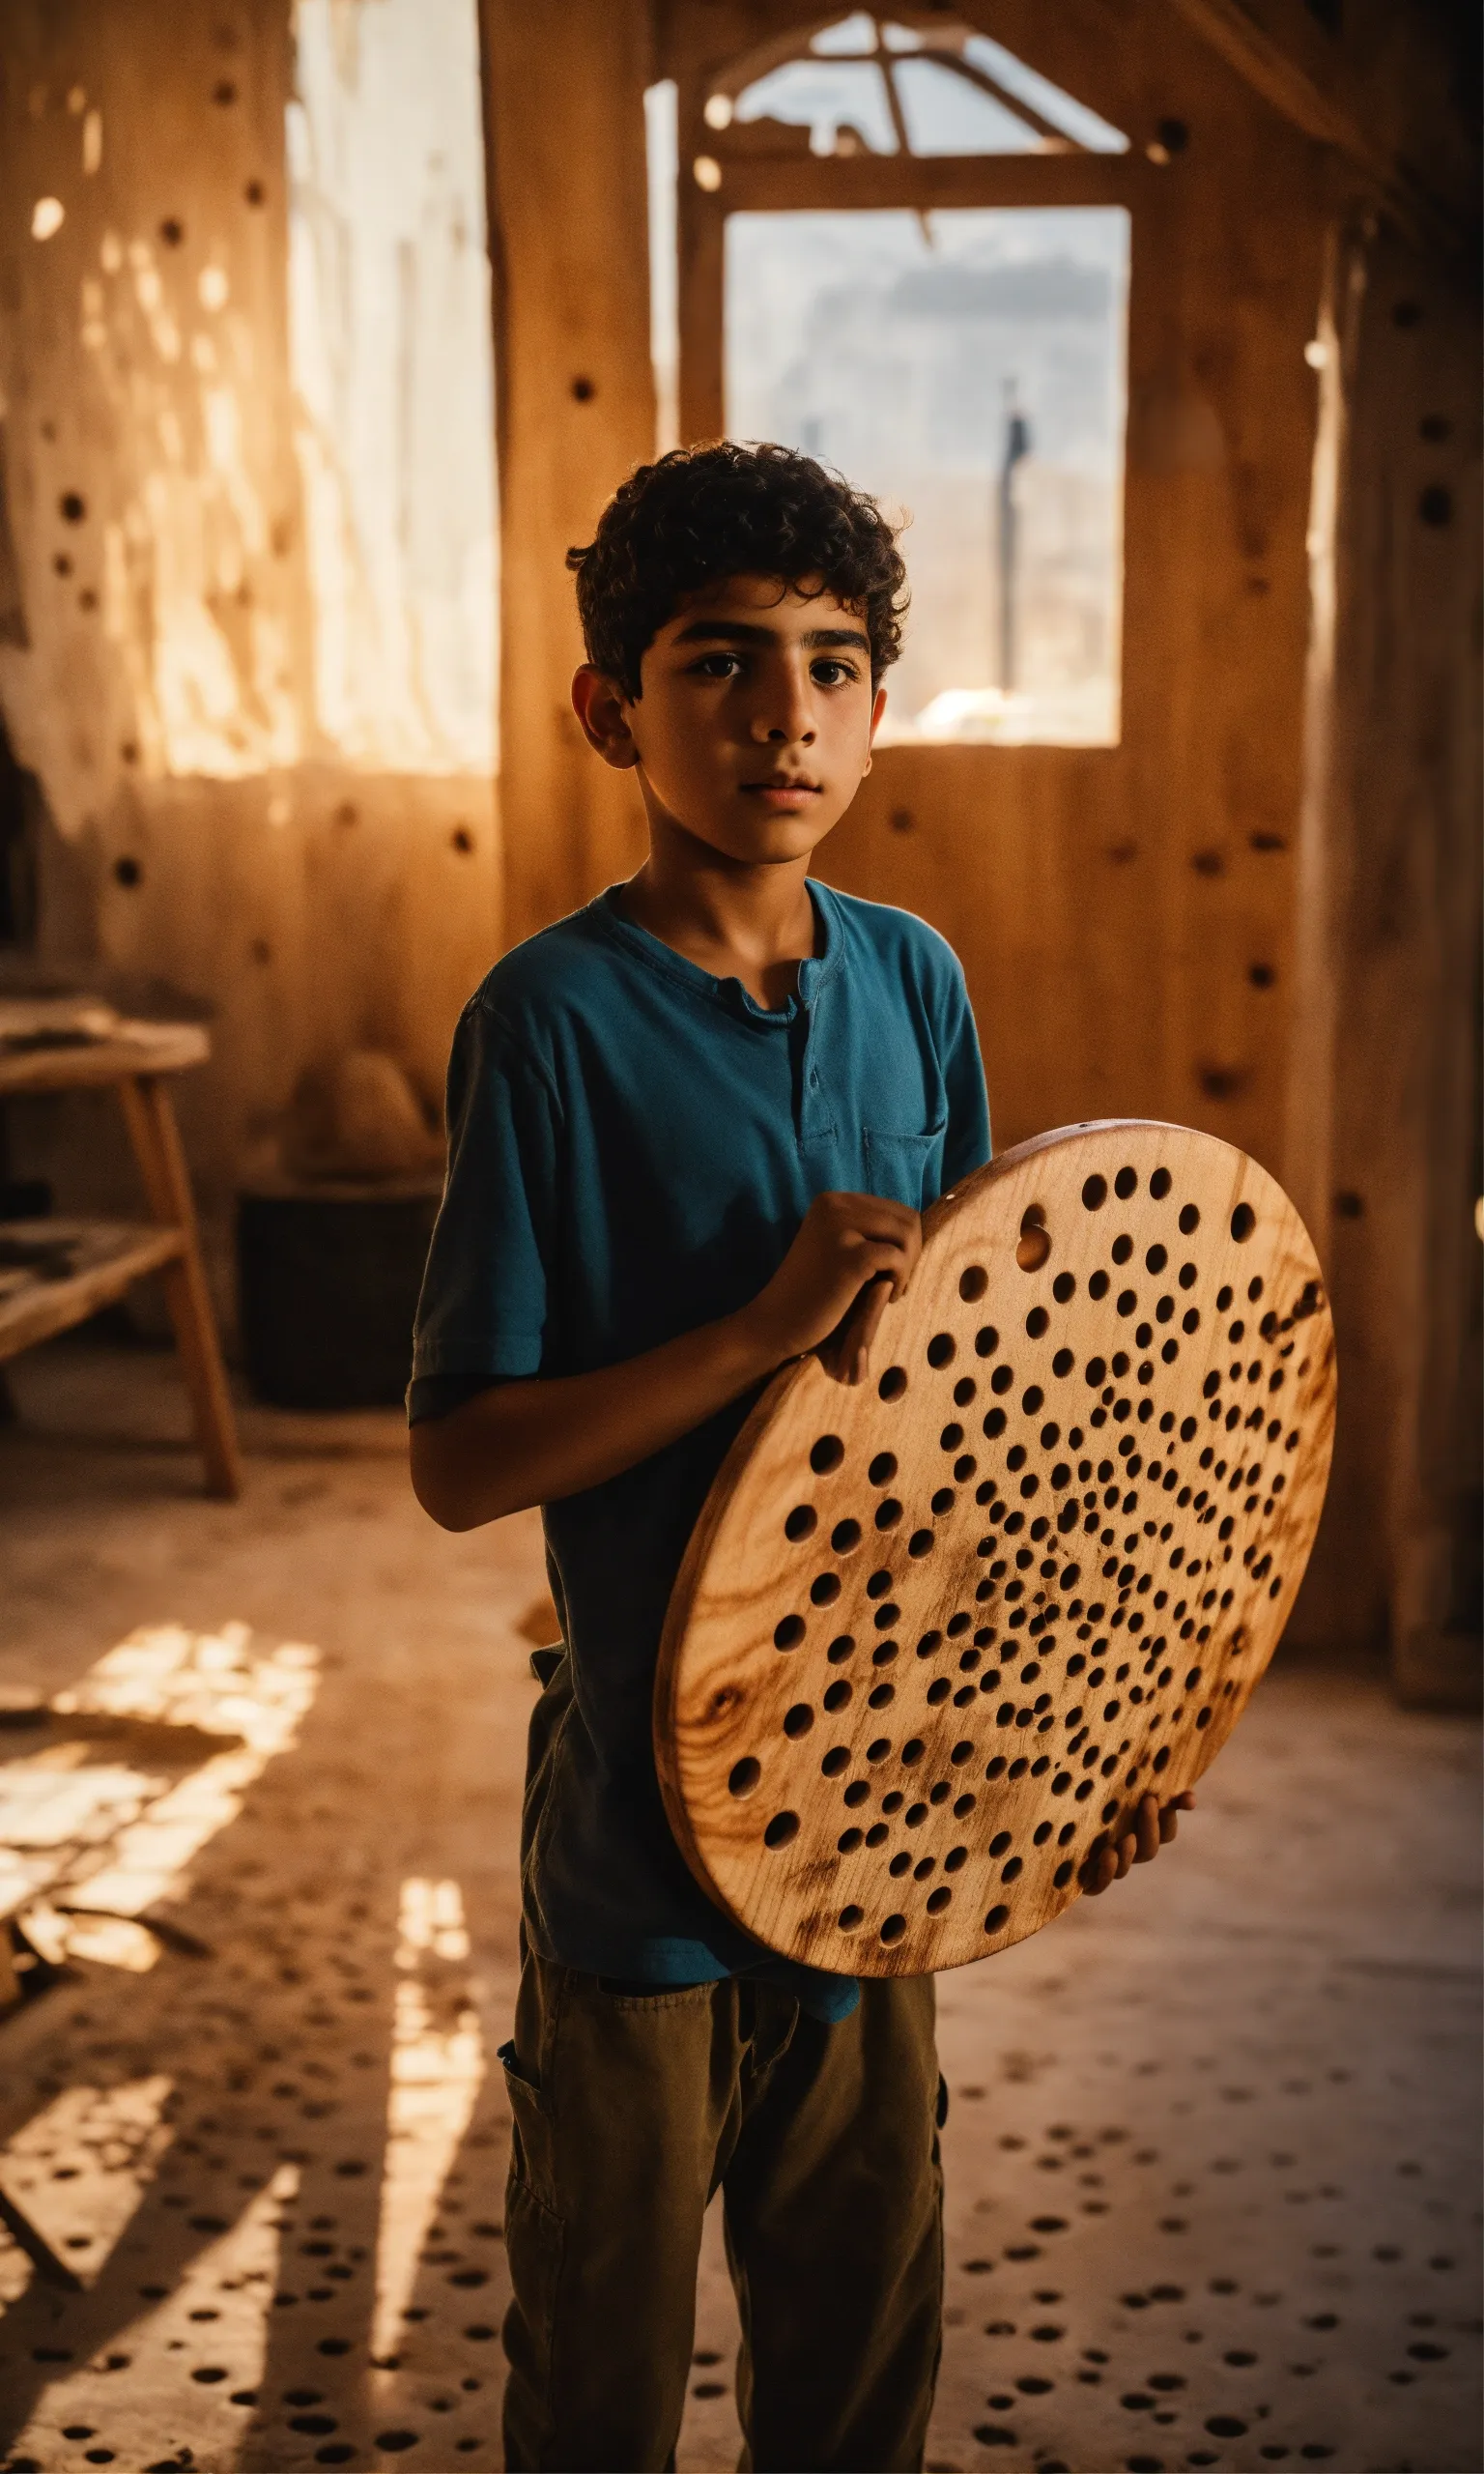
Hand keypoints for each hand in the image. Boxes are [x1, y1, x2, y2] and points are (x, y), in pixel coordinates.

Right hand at [740, 1191, 921, 1378]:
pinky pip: (898, 1257)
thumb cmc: (814, 1291)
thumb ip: (867, 1229)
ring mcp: (840, 1227)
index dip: (904, 1242)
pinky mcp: (849, 1255)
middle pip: (907, 1219)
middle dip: (911, 1252)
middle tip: (896, 1282)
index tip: (891, 1271)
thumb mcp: (837, 1245)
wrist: (777, 1321)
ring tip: (892, 1290)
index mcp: (832, 1200)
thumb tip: (915, 1225)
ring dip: (909, 1265)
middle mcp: (834, 1205)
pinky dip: (901, 1279)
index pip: (895, 1209)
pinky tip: (888, 1297)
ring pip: (906, 1234)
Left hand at [1080, 1790, 1193, 1894]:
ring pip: (1126, 1867)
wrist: (1040, 1815)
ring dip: (1129, 1854)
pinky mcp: (1083, 1878)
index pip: (1166, 1831)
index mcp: (1135, 1828)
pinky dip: (1106, 1873)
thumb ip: (1143, 1780)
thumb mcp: (1111, 1782)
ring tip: (1125, 1839)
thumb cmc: (1080, 1792)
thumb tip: (1188, 1794)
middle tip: (1148, 1801)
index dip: (1173, 1816)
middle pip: (1150, 1849)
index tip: (1180, 1798)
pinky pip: (1100, 1884)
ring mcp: (1105, 1864)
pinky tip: (1106, 1855)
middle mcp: (1124, 1848)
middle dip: (1151, 1825)